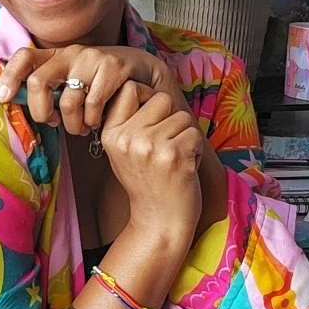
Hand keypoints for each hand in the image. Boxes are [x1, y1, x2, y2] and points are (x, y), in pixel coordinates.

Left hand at [0, 45, 186, 134]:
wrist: (145, 76)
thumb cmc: (103, 86)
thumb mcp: (74, 85)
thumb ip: (50, 91)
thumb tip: (15, 103)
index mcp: (57, 57)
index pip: (25, 57)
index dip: (10, 76)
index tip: (3, 98)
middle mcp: (71, 53)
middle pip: (38, 81)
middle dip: (42, 112)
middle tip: (53, 123)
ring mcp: (92, 58)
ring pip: (66, 101)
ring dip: (73, 124)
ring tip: (83, 127)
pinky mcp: (112, 68)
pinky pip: (92, 105)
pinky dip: (94, 121)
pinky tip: (99, 121)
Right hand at [101, 82, 202, 249]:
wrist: (159, 223)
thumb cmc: (147, 183)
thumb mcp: (123, 151)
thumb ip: (129, 121)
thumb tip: (143, 86)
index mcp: (111, 134)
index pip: (129, 88)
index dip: (147, 97)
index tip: (152, 118)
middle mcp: (127, 138)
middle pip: (161, 98)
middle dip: (171, 118)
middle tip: (166, 145)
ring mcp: (150, 146)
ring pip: (182, 116)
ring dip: (186, 136)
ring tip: (175, 159)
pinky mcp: (174, 155)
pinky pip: (195, 133)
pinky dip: (197, 149)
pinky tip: (185, 167)